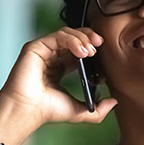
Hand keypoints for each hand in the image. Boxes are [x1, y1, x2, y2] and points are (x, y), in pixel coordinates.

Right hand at [0, 26, 117, 129]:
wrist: (29, 111)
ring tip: (91, 51)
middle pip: (74, 36)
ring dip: (82, 38)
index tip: (103, 54)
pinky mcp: (36, 47)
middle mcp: (52, 56)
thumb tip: (115, 102)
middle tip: (100, 44)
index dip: (92, 47)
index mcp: (61, 67)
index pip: (79, 48)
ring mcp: (44, 50)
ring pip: (67, 33)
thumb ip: (99, 109)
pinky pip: (58, 36)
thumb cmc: (48, 111)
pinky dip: (73, 40)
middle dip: (89, 37)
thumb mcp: (81, 111)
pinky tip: (82, 51)